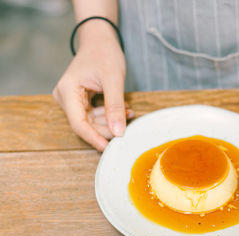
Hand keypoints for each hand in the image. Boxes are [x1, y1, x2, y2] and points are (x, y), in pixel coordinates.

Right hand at [53, 22, 131, 150]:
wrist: (100, 40)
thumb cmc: (104, 53)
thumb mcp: (113, 79)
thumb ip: (115, 106)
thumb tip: (118, 132)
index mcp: (67, 91)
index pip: (78, 123)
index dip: (94, 138)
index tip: (109, 148)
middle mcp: (66, 97)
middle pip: (86, 124)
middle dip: (108, 127)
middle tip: (127, 122)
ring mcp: (72, 100)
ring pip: (92, 121)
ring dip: (111, 120)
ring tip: (129, 112)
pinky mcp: (80, 100)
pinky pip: (95, 114)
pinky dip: (110, 114)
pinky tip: (124, 109)